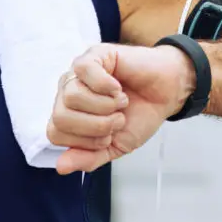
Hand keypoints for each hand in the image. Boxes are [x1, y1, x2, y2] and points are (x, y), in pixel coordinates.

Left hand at [47, 43, 196, 174]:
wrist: (167, 94)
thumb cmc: (140, 115)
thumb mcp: (115, 146)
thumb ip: (88, 158)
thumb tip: (61, 166)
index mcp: (69, 114)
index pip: (55, 133)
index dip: (85, 141)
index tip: (109, 137)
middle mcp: (67, 92)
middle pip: (60, 116)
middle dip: (96, 125)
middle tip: (118, 119)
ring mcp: (79, 72)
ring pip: (71, 96)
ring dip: (104, 106)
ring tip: (121, 103)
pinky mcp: (94, 55)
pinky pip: (84, 71)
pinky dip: (106, 86)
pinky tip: (119, 89)